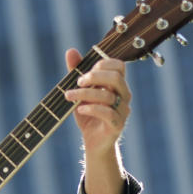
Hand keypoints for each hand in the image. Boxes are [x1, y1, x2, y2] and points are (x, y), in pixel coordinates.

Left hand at [63, 48, 129, 193]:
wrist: (93, 143)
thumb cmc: (88, 114)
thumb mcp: (79, 92)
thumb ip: (76, 71)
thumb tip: (70, 50)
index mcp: (117, 85)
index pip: (119, 66)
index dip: (102, 65)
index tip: (84, 72)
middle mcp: (124, 96)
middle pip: (116, 78)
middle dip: (94, 77)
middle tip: (77, 82)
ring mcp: (122, 111)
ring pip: (108, 96)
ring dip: (85, 94)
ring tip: (68, 96)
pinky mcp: (117, 125)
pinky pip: (108, 113)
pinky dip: (92, 109)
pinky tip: (80, 109)